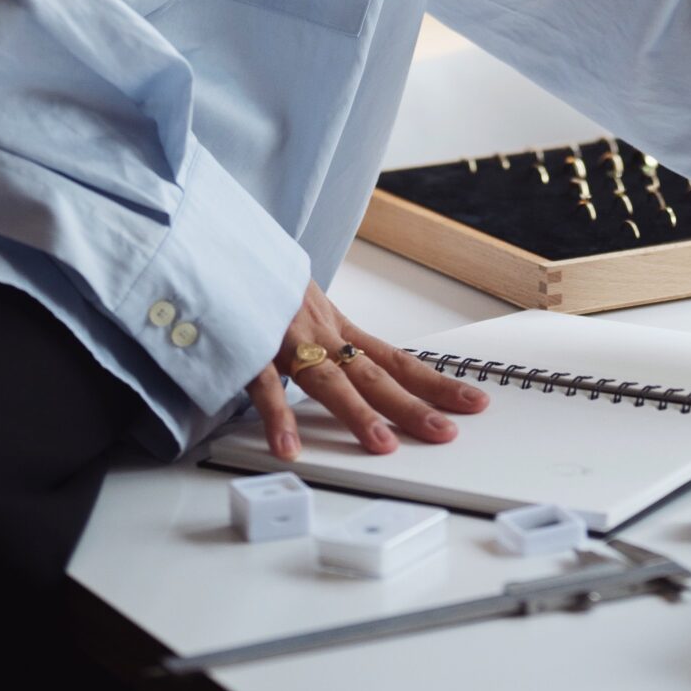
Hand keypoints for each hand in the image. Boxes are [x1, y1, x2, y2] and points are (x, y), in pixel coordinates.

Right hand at [246, 280, 490, 458]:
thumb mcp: (300, 306)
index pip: (394, 359)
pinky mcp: (248, 345)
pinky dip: (277, 415)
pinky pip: (263, 385)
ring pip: (328, 379)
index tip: (472, 400)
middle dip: (412, 405)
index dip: (435, 382)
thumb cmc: (260, 280)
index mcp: (334, 327)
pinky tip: (288, 446)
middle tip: (445, 433)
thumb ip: (321, 337)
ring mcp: (285, 339)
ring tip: (383, 445)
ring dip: (356, 413)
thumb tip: (347, 366)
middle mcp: (319, 333)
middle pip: (374, 374)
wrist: (219, 243)